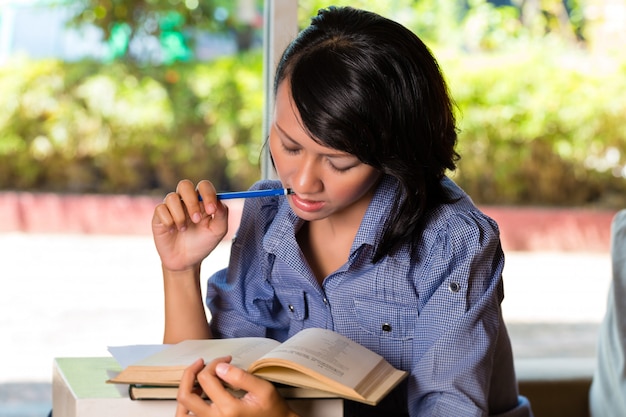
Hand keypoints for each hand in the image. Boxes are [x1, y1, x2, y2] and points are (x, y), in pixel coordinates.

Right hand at [152, 179, 228, 271]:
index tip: (211, 211)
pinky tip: (172, 231)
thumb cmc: (203, 243)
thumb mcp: (218, 231)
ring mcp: (171, 207)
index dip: (208, 194)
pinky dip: (169, 221)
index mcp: (201, 201)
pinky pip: (161, 209)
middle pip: (185, 185)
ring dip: (180, 216)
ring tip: (183, 230)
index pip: (204, 186)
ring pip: (172, 197)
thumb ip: (222, 214)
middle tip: (197, 219)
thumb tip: (218, 201)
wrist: (186, 261)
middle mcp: (185, 200)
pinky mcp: (159, 216)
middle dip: (192, 202)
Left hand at [176, 356, 298, 416]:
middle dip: (191, 373)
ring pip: (182, 411)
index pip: (206, 379)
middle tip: (201, 363)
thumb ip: (241, 377)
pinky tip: (195, 395)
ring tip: (194, 379)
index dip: (213, 363)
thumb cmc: (271, 408)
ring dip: (184, 392)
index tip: (225, 360)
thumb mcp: (263, 389)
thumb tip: (220, 367)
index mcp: (229, 409)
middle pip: (187, 395)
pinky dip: (185, 407)